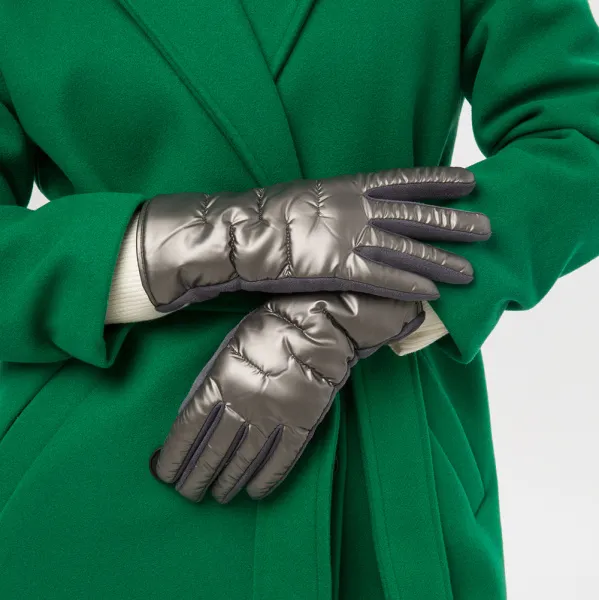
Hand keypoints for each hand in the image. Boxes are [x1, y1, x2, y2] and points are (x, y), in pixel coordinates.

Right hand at [136, 166, 490, 312]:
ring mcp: (348, 236)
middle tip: (487, 227)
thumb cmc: (267, 218)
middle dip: (453, 222)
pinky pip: (383, 278)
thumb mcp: (310, 200)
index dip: (439, 181)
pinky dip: (409, 285)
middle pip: (415, 214)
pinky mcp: (337, 267)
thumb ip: (341, 206)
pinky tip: (433, 294)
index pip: (404, 179)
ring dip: (441, 260)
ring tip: (471, 270)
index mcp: (347, 185)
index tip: (470, 180)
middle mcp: (355, 207)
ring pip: (407, 249)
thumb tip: (361, 214)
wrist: (235, 234)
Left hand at [149, 293, 424, 502]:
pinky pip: (281, 460)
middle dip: (197, 476)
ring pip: (245, 460)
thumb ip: (209, 384)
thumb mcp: (227, 348)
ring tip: (218, 496)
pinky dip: (266, 479)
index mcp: (221, 381)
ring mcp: (275, 417)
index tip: (166, 474)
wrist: (319, 325)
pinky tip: (254, 492)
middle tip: (189, 493)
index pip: (189, 428)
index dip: (176, 455)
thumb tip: (190, 419)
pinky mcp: (303, 424)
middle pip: (214, 451)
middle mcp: (244, 404)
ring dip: (228, 482)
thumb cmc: (267, 331)